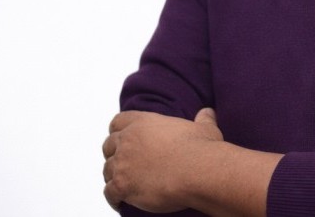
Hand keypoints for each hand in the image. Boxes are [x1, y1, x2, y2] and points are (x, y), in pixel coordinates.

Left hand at [102, 107, 222, 212]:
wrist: (198, 171)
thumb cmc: (202, 148)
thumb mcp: (205, 127)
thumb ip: (203, 117)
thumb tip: (207, 112)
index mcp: (145, 122)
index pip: (118, 122)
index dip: (119, 131)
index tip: (123, 138)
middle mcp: (129, 139)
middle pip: (108, 145)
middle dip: (114, 154)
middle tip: (125, 163)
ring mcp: (123, 163)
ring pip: (107, 170)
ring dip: (114, 176)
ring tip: (125, 184)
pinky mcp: (122, 185)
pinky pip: (108, 193)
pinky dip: (114, 198)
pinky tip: (121, 201)